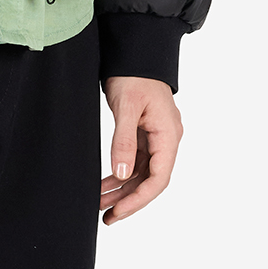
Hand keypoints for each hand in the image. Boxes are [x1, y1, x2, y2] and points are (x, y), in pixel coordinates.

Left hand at [100, 76, 182, 224]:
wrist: (134, 52)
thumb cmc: (133, 75)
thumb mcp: (126, 107)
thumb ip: (124, 142)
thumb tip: (123, 174)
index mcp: (168, 134)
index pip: (159, 178)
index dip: (138, 199)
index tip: (118, 211)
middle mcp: (166, 139)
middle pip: (150, 180)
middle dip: (128, 200)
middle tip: (105, 216)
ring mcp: (156, 138)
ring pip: (141, 173)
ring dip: (121, 189)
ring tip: (99, 204)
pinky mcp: (144, 134)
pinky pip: (135, 162)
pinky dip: (120, 174)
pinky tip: (104, 184)